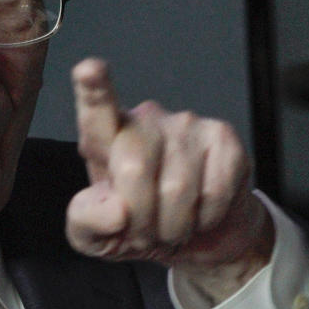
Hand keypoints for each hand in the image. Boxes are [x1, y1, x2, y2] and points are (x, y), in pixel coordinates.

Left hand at [66, 58, 272, 302]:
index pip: (96, 110)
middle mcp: (143, 120)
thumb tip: (116, 210)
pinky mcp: (222, 137)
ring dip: (174, 225)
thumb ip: (86, 222)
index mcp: (104, 138)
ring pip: (176, 188)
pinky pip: (214, 191)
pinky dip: (206, 217)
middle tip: (146, 231)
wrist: (198, 236)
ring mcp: (185, 124)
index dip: (93, 89)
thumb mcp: (97, 237)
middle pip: (134, 169)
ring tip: (172, 225)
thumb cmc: (139, 226)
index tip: (88, 71)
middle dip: (141, 217)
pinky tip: (201, 212)